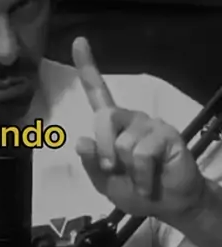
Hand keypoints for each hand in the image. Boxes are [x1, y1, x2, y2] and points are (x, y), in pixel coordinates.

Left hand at [72, 37, 205, 222]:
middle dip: (103, 149)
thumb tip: (81, 140)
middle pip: (103, 117)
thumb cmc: (136, 191)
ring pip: (122, 143)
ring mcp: (149, 124)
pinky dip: (141, 176)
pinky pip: (141, 154)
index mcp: (113, 126)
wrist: (168, 205)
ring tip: (140, 178)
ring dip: (127, 170)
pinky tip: (149, 181)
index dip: (87, 67)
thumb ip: (91, 163)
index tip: (78, 42)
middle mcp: (130, 118)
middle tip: (114, 170)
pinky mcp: (166, 135)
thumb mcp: (104, 182)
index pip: (97, 92)